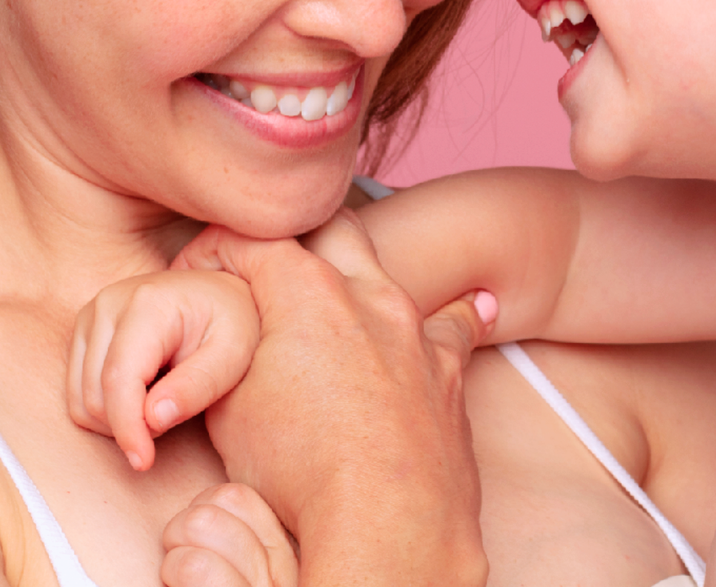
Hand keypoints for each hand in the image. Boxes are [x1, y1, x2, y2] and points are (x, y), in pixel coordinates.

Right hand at [68, 270, 259, 470]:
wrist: (220, 295)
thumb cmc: (232, 322)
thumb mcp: (233, 354)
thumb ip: (197, 386)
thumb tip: (153, 420)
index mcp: (147, 303)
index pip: (119, 380)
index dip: (127, 428)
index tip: (144, 462)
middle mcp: (109, 304)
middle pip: (96, 395)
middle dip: (131, 425)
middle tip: (177, 413)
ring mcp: (92, 317)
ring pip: (82, 399)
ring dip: (119, 420)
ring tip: (165, 401)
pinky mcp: (85, 333)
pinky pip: (79, 394)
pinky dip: (108, 410)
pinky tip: (145, 395)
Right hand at [178, 211, 494, 586]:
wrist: (386, 523)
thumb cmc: (299, 471)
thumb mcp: (228, 404)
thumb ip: (228, 347)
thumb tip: (230, 328)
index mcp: (305, 291)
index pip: (251, 239)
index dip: (216, 249)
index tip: (200, 271)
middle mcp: (365, 293)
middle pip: (328, 228)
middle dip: (296, 237)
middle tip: (271, 270)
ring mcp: (412, 327)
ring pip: (388, 269)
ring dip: (360, 274)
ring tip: (347, 288)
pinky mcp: (447, 366)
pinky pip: (455, 321)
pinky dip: (458, 311)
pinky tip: (478, 301)